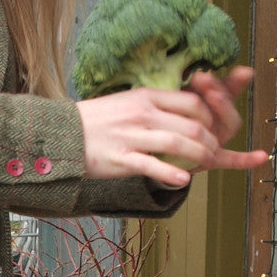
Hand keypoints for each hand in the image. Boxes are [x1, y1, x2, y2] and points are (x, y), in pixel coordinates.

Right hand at [77, 69, 267, 187]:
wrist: (62, 133)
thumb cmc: (97, 119)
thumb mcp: (127, 101)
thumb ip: (155, 104)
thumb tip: (184, 110)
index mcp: (146, 97)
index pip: (192, 102)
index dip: (210, 118)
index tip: (212, 129)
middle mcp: (141, 114)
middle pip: (190, 126)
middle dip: (210, 142)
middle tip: (214, 152)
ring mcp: (131, 136)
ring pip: (177, 145)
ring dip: (199, 157)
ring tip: (206, 165)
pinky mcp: (121, 158)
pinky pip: (153, 166)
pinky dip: (172, 175)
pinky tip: (184, 180)